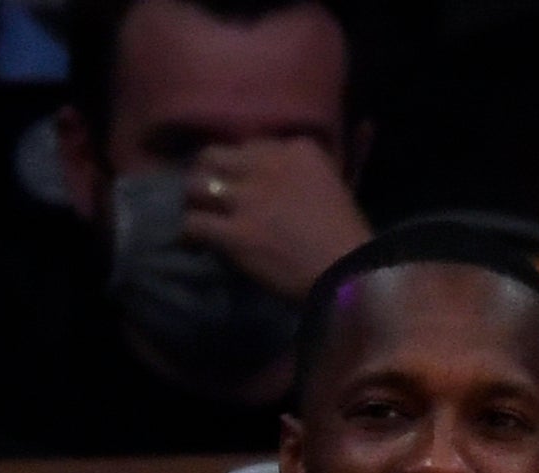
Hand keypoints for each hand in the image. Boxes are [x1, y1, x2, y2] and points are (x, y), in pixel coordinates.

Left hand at [182, 138, 370, 299]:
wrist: (347, 272)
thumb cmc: (346, 233)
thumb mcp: (337, 182)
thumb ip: (314, 165)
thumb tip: (350, 133)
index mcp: (297, 149)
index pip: (248, 145)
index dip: (237, 166)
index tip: (237, 183)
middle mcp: (269, 165)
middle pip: (213, 156)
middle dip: (205, 175)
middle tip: (205, 197)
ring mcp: (250, 199)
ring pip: (196, 186)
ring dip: (192, 203)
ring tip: (197, 219)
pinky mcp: (236, 233)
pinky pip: (193, 223)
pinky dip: (188, 234)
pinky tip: (193, 245)